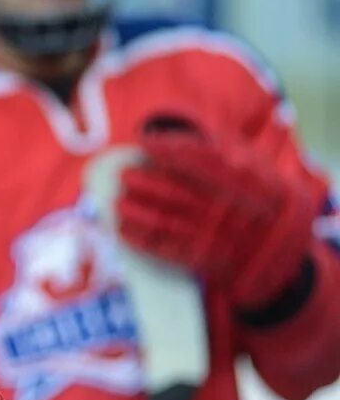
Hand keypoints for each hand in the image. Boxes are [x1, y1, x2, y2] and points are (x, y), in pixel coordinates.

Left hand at [117, 123, 318, 312]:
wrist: (283, 250)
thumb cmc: (260, 195)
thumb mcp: (254, 165)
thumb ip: (217, 149)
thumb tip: (161, 139)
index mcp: (243, 178)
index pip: (197, 158)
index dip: (165, 149)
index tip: (141, 143)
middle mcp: (229, 206)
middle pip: (175, 190)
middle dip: (144, 182)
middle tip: (123, 175)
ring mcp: (217, 235)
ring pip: (166, 221)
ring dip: (135, 212)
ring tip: (116, 202)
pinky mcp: (205, 260)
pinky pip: (166, 250)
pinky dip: (139, 239)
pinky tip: (120, 229)